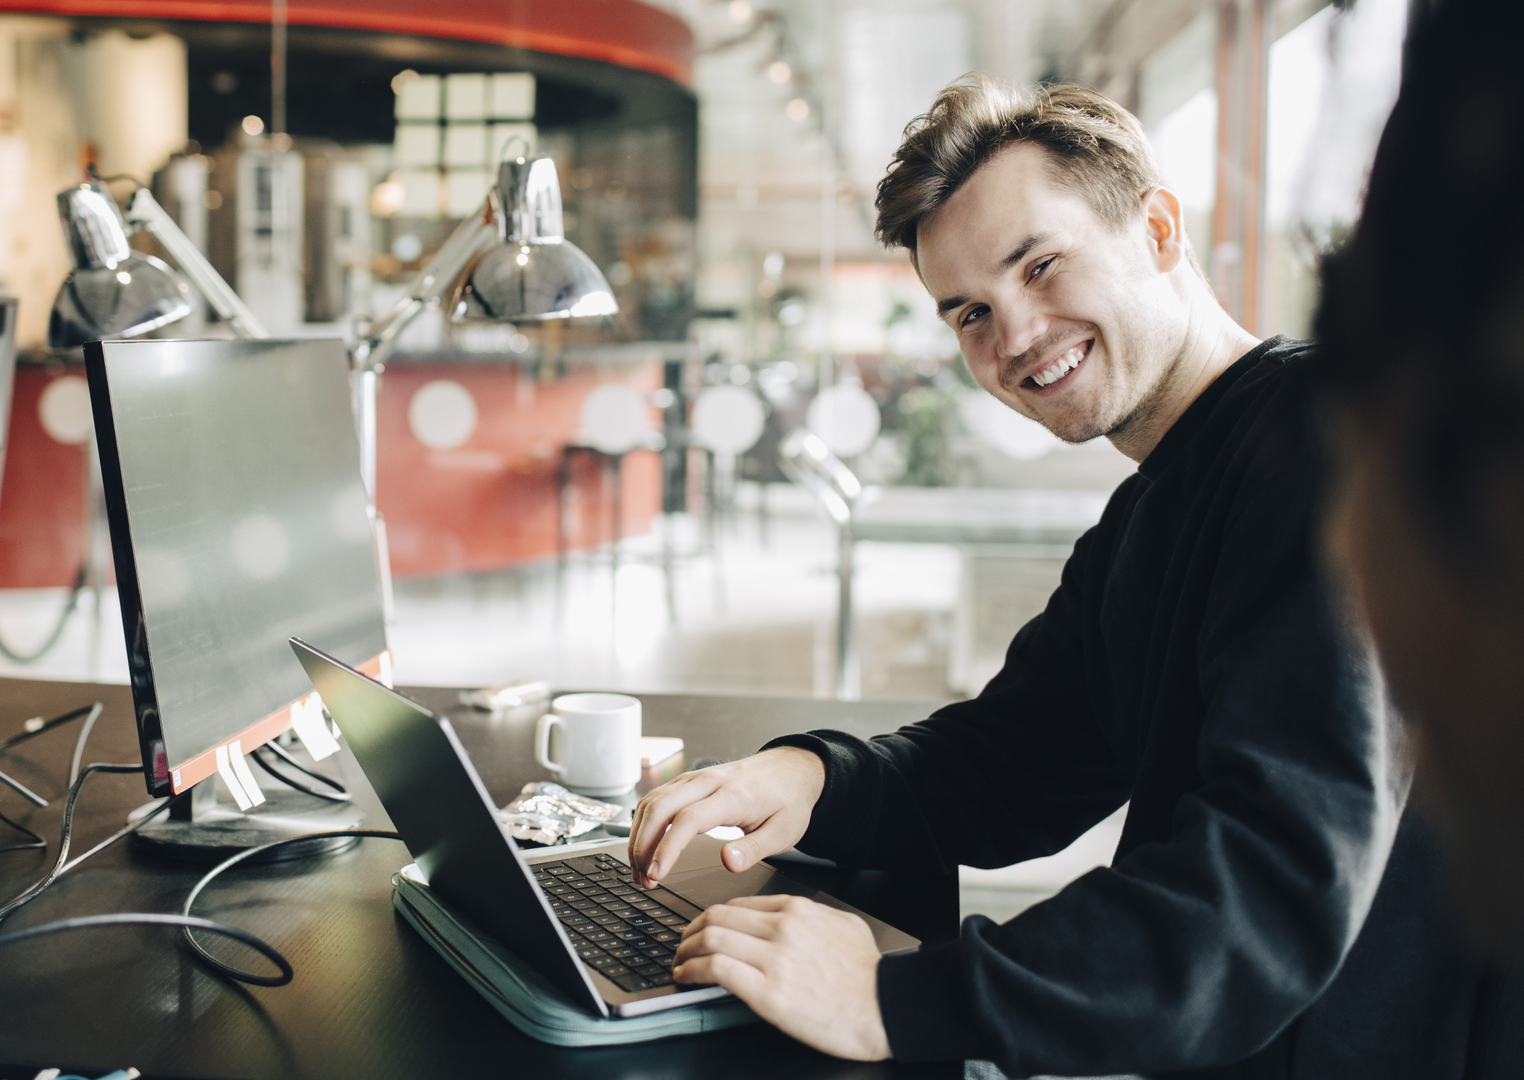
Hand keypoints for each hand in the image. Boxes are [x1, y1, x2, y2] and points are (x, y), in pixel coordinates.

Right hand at [627, 747, 825, 887]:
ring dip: (639, 835)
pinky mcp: (690, 780)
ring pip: (653, 800)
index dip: (666, 849)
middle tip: (644, 879)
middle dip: (643, 846)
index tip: (656, 874)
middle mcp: (709, 781)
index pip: (687, 819)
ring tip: (641, 870)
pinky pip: (657, 797)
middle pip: (660, 807)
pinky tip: (644, 845)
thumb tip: (728, 863)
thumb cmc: (788, 800)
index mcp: (733, 796)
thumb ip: (753, 849)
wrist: (793, 768)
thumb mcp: (783, 832)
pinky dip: (644, 822)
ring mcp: (696, 777)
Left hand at [673, 894, 890, 1060]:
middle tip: (682, 944)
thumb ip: (813, 916)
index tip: (703, 930)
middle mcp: (783, 928)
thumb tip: (790, 917)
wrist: (886, 1007)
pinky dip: (692, 970)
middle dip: (690, 931)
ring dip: (685, 951)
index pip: (738, 906)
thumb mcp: (843, 925)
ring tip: (680, 963)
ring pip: (710, 939)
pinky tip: (686, 976)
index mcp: (798, 910)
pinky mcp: (768, 993)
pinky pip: (716, 969)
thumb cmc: (869, 975)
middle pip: (716, 918)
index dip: (711, 918)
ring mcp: (775, 959)